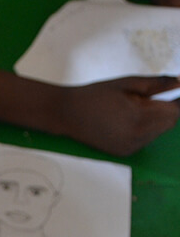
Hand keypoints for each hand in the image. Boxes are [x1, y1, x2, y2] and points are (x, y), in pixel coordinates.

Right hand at [60, 76, 179, 155]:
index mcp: (139, 117)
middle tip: (145, 99)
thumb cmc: (95, 94)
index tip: (176, 92)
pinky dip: (143, 130)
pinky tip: (124, 122)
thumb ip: (156, 83)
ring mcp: (131, 147)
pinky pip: (146, 140)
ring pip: (158, 132)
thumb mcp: (126, 83)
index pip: (174, 111)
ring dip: (155, 120)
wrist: (67, 114)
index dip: (177, 101)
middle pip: (169, 123)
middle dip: (166, 110)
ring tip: (131, 110)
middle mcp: (138, 136)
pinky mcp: (125, 153)